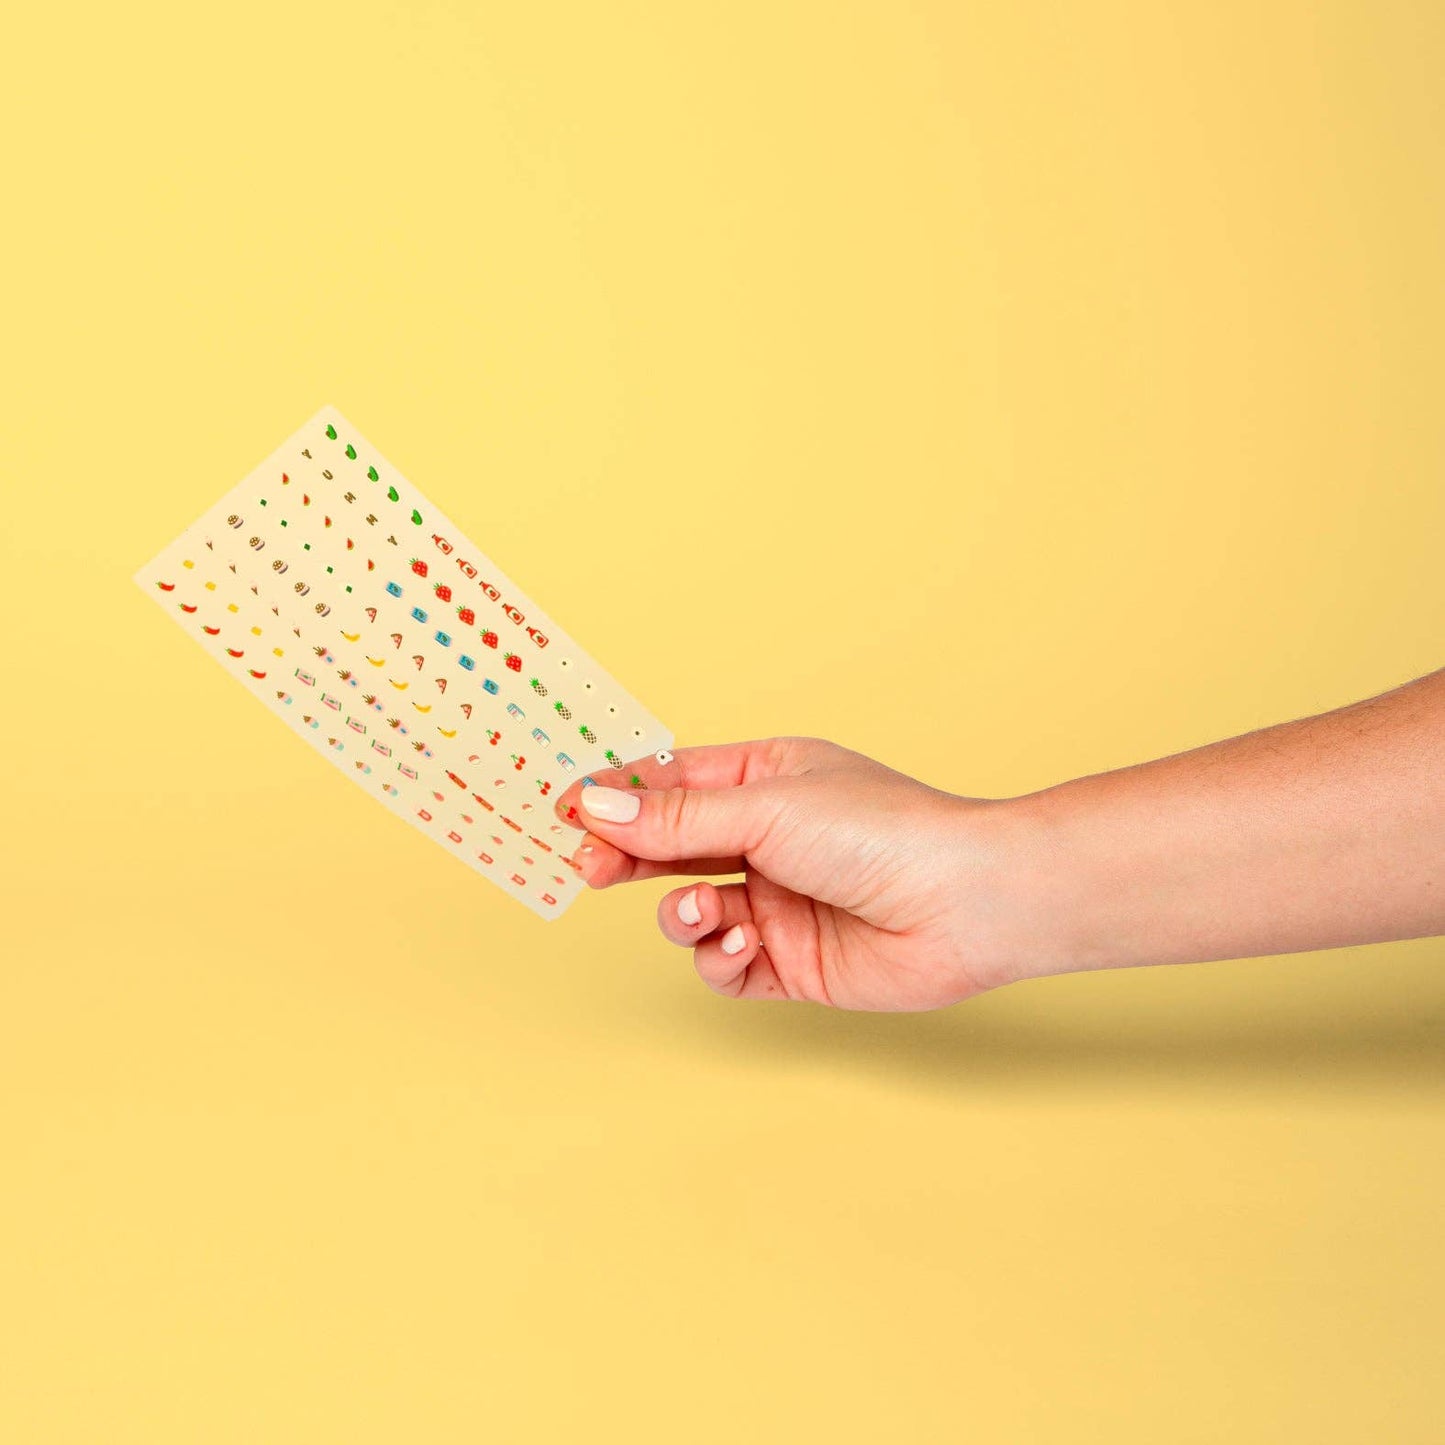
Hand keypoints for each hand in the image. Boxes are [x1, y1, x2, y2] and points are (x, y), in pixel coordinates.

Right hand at [554, 738, 1030, 1009]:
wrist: (965, 904)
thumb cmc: (882, 832)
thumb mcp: (767, 809)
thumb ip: (677, 816)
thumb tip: (596, 802)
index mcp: (766, 780)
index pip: (671, 782)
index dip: (616, 794)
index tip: (564, 806)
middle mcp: (767, 840)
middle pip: (668, 846)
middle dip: (626, 856)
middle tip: (586, 865)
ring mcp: (777, 902)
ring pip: (689, 910)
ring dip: (680, 914)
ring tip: (698, 910)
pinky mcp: (789, 962)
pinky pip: (723, 965)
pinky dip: (719, 957)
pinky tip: (742, 943)